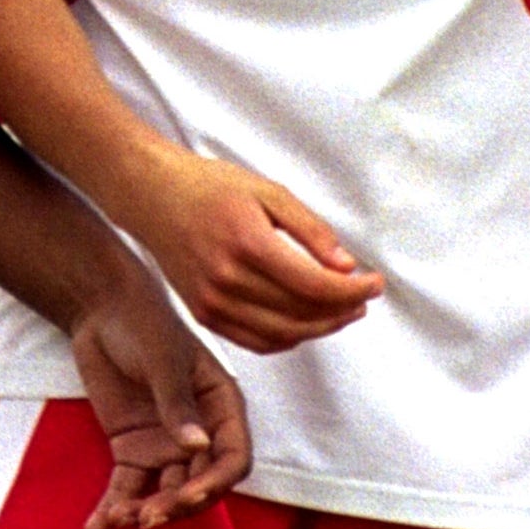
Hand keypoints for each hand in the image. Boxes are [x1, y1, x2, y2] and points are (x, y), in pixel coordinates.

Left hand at [70, 274, 251, 528]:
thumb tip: (197, 446)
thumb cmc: (145, 324)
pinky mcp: (131, 449)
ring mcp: (165, 442)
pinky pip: (127, 488)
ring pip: (164, 493)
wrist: (102, 312)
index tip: (186, 497)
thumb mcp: (164, 359)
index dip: (216, 482)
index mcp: (220, 404)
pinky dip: (114, 509)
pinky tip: (96, 526)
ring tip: (116, 518)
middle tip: (146, 517)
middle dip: (177, 506)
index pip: (234, 456)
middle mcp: (198, 429)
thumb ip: (178, 402)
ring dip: (145, 512)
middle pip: (200, 483)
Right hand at [122, 152, 382, 354]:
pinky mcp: (203, 315)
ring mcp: (212, 304)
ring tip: (344, 311)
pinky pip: (254, 341)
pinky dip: (287, 338)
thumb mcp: (271, 192)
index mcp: (248, 245)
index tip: (376, 284)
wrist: (154, 197)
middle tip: (365, 297)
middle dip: (342, 310)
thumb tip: (346, 265)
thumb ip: (311, 230)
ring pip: (281, 334)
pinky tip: (307, 322)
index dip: (352, 290)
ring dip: (319, 328)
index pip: (314, 285)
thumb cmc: (212, 187)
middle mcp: (228, 282)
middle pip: (301, 314)